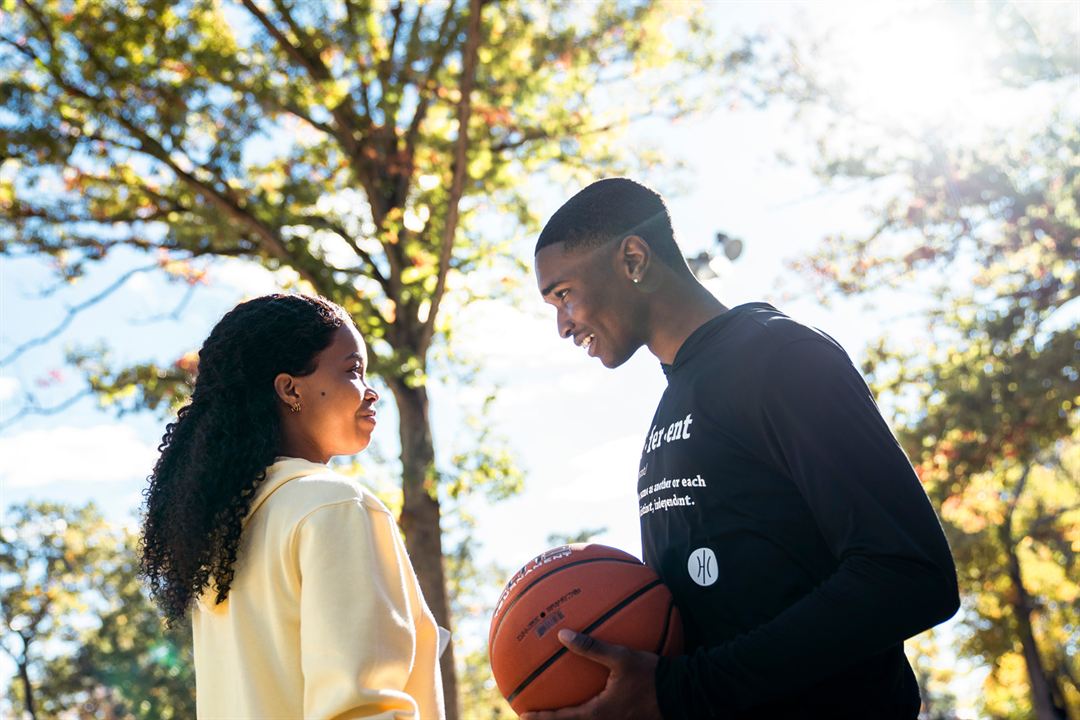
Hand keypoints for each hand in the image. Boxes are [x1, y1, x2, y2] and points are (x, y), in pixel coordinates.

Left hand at [520, 629, 661, 719]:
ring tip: (555, 712)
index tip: (522, 715)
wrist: (683, 694)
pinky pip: (600, 718)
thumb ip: (591, 647)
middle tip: (532, 716)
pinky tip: (588, 700)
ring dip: (569, 718)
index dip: (541, 719)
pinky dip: (586, 712)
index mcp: (599, 714)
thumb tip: (562, 634)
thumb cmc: (652, 676)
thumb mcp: (621, 658)